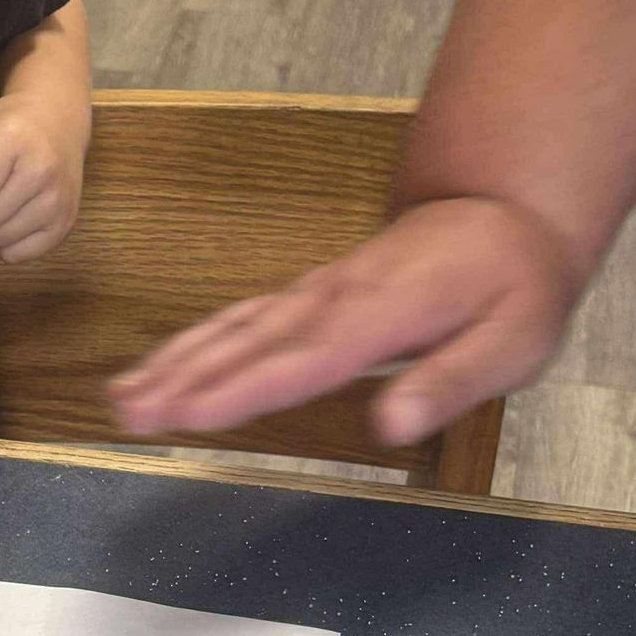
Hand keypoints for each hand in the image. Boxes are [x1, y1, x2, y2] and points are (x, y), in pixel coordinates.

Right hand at [109, 195, 587, 446]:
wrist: (504, 212)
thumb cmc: (514, 286)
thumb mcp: (514, 342)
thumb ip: (452, 381)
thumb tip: (393, 423)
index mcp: (382, 315)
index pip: (300, 361)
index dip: (242, 389)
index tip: (188, 413)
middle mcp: (333, 300)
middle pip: (248, 343)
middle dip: (183, 379)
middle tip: (127, 414)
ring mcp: (313, 294)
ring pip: (232, 328)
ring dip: (173, 362)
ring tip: (121, 398)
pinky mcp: (305, 296)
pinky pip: (239, 319)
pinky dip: (192, 343)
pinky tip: (158, 368)